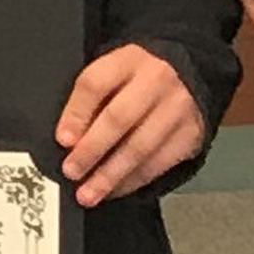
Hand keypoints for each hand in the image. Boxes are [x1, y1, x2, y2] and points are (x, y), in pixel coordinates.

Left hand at [54, 44, 211, 204]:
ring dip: (110, 175)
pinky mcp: (190, 134)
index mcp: (127, 60)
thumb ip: (91, 99)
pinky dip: (132, 181)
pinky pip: (158, 163)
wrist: (188, 73)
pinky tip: (114, 190)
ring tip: (88, 193)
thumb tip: (68, 139)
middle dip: (91, 149)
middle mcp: (156, 81)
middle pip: (119, 117)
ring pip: (140, 146)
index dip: (76, 114)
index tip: (63, 140)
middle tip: (71, 171)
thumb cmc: (139, 77)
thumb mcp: (114, 71)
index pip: (96, 84)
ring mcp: (177, 108)